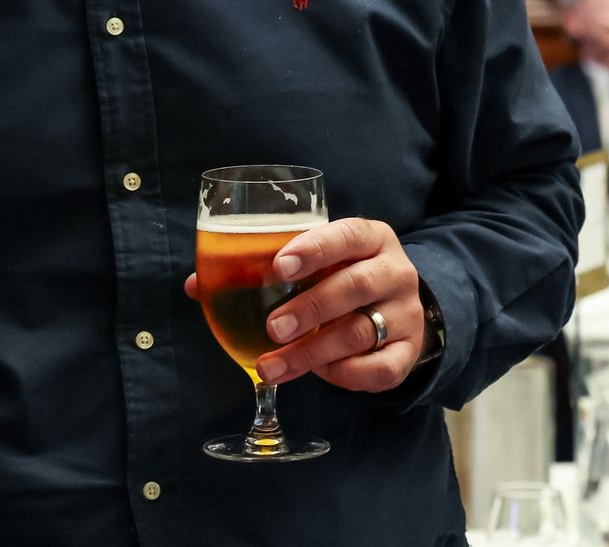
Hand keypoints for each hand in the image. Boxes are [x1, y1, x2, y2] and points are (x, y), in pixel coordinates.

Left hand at [187, 217, 424, 391]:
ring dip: (314, 352)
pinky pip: (382, 368)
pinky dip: (348, 374)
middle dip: (310, 308)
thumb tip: (198, 285)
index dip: (314, 249)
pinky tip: (321, 374)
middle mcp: (395, 271)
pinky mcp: (410, 351)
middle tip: (272, 327)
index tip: (279, 265)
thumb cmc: (339, 276)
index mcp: (370, 237)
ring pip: (362, 332)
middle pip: (356, 286)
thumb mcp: (314, 261)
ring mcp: (407, 313)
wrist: (397, 306)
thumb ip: (261, 267)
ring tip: (274, 365)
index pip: (347, 234)